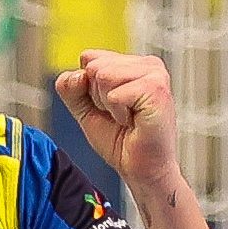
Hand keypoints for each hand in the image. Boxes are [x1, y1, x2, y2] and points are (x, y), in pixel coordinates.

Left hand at [54, 50, 178, 189]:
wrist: (142, 170)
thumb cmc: (121, 142)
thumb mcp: (85, 110)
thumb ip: (71, 88)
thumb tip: (78, 74)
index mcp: (133, 63)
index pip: (89, 58)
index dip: (89, 89)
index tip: (111, 108)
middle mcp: (147, 64)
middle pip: (94, 66)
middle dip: (98, 97)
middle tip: (121, 116)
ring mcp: (155, 74)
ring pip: (103, 76)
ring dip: (109, 105)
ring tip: (128, 118)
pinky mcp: (156, 89)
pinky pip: (115, 94)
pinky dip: (118, 114)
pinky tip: (135, 122)